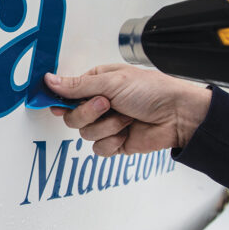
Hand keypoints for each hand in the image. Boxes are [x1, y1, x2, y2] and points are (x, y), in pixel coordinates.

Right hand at [44, 64, 210, 156]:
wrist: (178, 115)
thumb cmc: (152, 91)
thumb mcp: (111, 82)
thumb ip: (77, 85)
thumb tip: (50, 81)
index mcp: (97, 83)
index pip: (66, 94)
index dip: (61, 101)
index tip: (59, 105)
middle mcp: (99, 104)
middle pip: (72, 117)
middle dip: (89, 113)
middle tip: (107, 104)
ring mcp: (107, 124)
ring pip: (85, 134)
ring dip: (107, 126)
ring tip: (126, 117)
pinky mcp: (115, 142)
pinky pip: (99, 149)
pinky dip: (113, 141)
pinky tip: (127, 132)